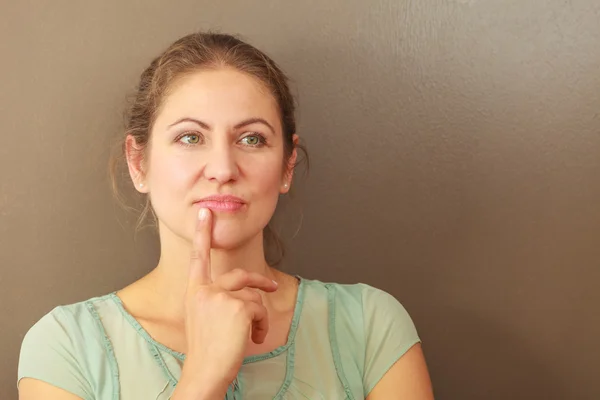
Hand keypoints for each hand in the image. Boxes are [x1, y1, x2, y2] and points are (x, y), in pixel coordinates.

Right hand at [179, 208, 278, 395]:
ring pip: (254, 296)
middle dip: (259, 282)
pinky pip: (260, 308)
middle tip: (271, 285)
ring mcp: (221, 297)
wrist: (205, 372)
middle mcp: (206, 290)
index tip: (204, 213)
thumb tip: (244, 292)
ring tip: (252, 335)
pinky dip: (262, 325)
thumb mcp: (204, 318)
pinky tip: (253, 338)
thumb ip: (216, 299)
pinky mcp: (238, 307)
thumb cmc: (206, 350)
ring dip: (259, 317)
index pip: (198, 258)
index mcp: (194, 292)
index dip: (202, 234)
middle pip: (241, 276)